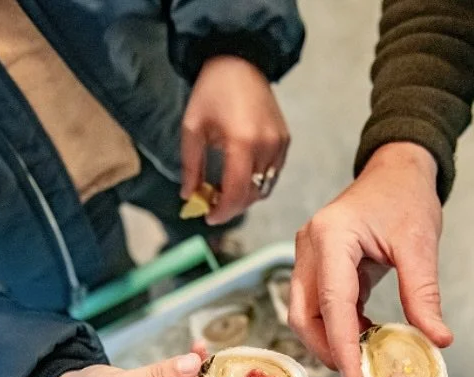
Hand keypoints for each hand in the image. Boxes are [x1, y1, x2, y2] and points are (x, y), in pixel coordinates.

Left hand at [182, 55, 289, 225]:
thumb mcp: (192, 128)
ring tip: (223, 191)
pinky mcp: (285, 141)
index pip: (236, 192)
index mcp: (242, 143)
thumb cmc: (212, 91)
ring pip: (264, 188)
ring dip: (245, 196)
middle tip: (211, 206)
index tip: (208, 218)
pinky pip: (272, 174)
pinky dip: (256, 182)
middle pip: (252, 194)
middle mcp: (266, 146)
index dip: (222, 211)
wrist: (240, 61)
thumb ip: (191, 166)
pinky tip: (239, 176)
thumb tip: (188, 196)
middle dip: (232, 206)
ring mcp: (279, 144)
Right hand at [290, 142, 451, 376]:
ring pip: (305, 313)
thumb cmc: (406, 198)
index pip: (331, 302)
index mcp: (332, 235)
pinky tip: (365, 337)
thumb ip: (424, 295)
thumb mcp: (420, 245)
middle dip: (327, 350)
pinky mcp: (316, 265)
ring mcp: (308, 255)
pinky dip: (338, 327)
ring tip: (364, 359)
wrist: (397, 170)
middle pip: (303, 313)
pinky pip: (319, 305)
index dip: (341, 346)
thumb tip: (438, 341)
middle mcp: (310, 245)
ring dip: (330, 341)